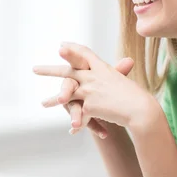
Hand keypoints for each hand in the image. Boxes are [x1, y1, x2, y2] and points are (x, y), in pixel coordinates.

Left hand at [34, 42, 153, 131]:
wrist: (141, 110)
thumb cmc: (136, 96)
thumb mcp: (122, 80)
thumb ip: (114, 74)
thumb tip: (123, 63)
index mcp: (102, 68)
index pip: (84, 54)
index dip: (72, 49)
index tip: (61, 45)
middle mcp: (93, 76)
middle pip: (67, 71)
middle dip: (50, 70)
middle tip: (35, 69)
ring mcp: (90, 90)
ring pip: (67, 93)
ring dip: (55, 99)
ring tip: (43, 104)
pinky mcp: (90, 105)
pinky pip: (79, 114)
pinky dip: (78, 124)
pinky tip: (72, 130)